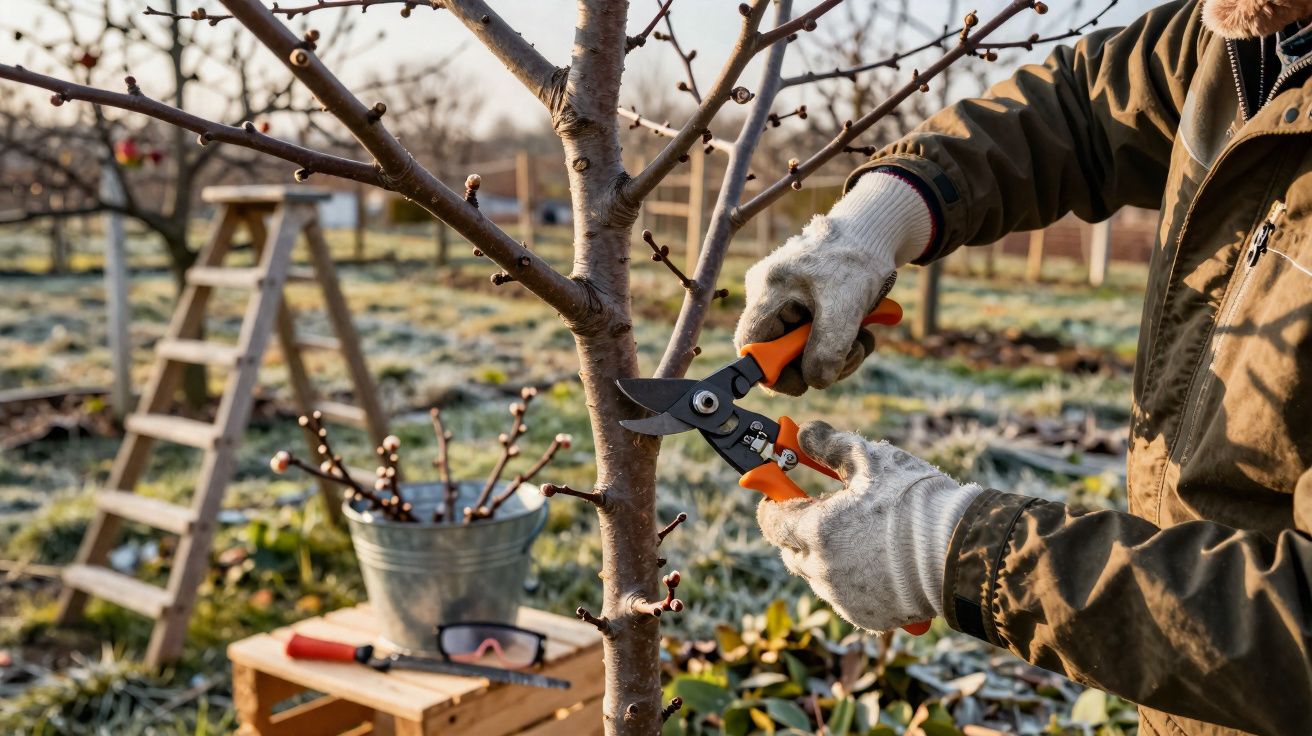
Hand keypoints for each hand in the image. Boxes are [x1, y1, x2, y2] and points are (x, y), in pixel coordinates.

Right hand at [734, 171, 931, 394]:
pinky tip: (860, 332)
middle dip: (817, 363)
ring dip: (835, 355)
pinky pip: (810, 337)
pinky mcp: (798, 303)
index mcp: (768, 289)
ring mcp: (781, 298)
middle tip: (852, 355)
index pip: (750, 346)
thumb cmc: (856, 258)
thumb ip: (829, 347)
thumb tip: (816, 381)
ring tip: (863, 338)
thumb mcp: (847, 305)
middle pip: (777, 352)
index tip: (807, 382)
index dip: (774, 373)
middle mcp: (766, 293)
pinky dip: (837, 343)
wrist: (870, 232)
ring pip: (798, 349)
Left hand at [757, 421, 981, 632]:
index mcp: (817, 531)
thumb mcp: (871, 461)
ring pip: (818, 576)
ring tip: (859, 536)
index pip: (772, 523)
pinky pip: (844, 597)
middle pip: (791, 552)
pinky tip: (876, 562)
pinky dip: (851, 581)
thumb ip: (830, 446)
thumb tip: (804, 433)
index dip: (775, 504)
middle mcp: (823, 570)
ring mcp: (843, 597)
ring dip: (826, 557)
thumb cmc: (915, 501)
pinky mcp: (866, 617)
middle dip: (799, 532)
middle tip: (825, 512)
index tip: (782, 493)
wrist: (961, 552)